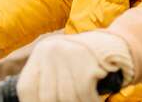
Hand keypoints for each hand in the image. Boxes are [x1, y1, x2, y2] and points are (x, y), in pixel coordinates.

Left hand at [18, 31, 134, 101]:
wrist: (115, 45)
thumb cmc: (85, 61)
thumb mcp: (60, 66)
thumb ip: (48, 83)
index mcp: (41, 52)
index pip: (27, 88)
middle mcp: (51, 50)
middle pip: (47, 96)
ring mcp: (69, 54)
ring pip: (66, 98)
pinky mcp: (87, 62)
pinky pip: (84, 94)